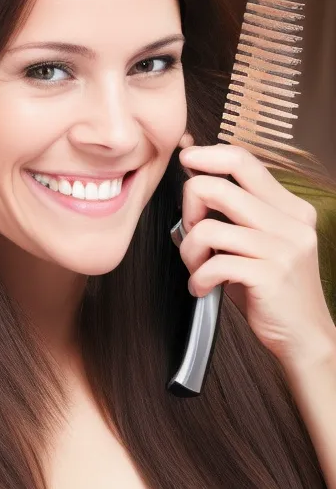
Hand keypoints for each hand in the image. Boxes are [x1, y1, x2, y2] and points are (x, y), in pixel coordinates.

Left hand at [177, 144, 335, 365]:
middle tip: (191, 231)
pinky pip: (214, 264)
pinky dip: (197, 278)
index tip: (186, 156)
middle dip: (188, 208)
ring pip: (208, 229)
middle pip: (218, 189)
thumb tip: (195, 182)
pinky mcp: (270, 275)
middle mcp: (290, 223)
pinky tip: (201, 287)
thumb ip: (233, 215)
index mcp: (288, 208)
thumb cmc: (270, 288)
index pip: (245, 162)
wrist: (303, 334)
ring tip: (196, 267)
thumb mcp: (256, 244)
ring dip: (189, 251)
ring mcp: (283, 248)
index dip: (208, 155)